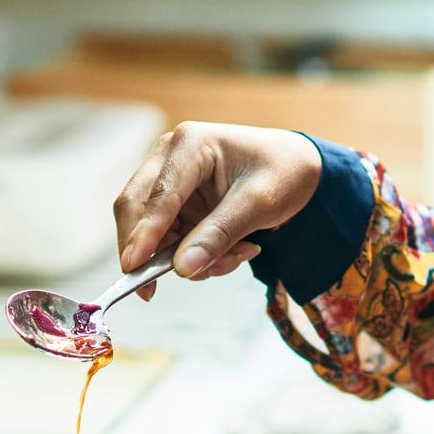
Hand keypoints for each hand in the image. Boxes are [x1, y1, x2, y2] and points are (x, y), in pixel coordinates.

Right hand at [112, 122, 323, 297]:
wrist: (299, 170)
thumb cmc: (283, 173)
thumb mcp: (258, 204)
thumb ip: (220, 234)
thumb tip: (182, 268)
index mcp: (189, 144)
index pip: (158, 194)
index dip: (143, 233)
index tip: (133, 267)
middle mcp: (170, 159)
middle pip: (136, 209)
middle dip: (149, 252)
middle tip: (150, 290)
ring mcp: (170, 184)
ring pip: (152, 233)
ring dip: (186, 258)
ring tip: (235, 258)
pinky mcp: (177, 208)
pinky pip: (170, 243)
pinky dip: (197, 257)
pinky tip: (233, 252)